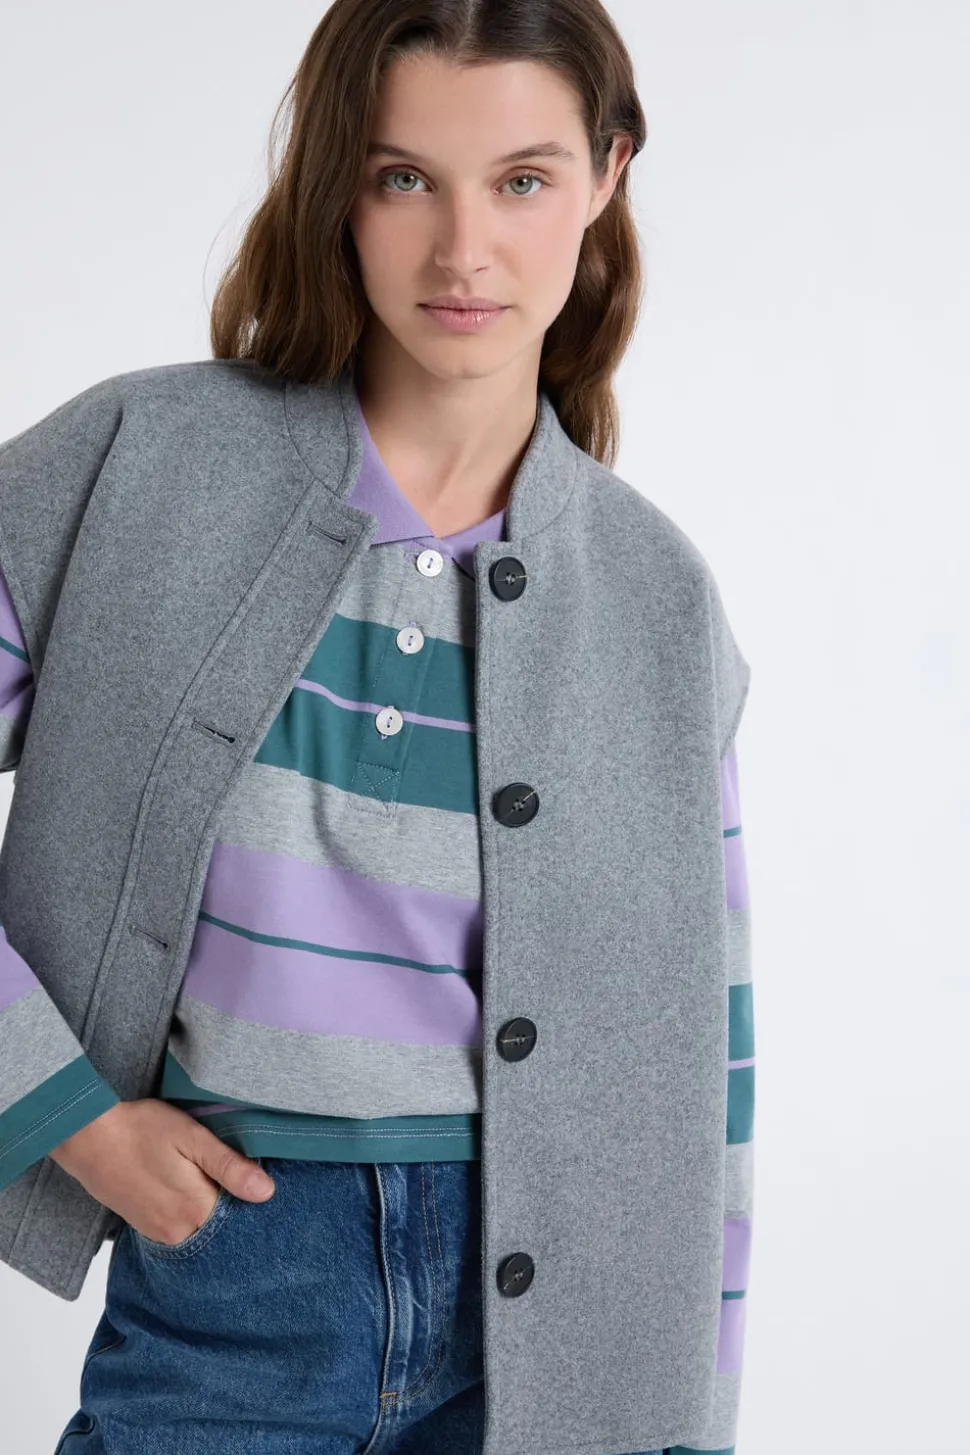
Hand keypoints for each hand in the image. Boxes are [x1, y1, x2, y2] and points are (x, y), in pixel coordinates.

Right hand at [49, 1098, 274, 1245]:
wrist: (88, 1137)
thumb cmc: (141, 1130)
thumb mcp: (192, 1137)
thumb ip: (229, 1166)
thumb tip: (267, 1192)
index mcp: (195, 1209)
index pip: (242, 1220)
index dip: (254, 1202)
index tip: (259, 1184)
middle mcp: (178, 1232)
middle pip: (222, 1228)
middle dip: (235, 1208)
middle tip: (236, 1176)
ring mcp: (160, 1234)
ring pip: (202, 1230)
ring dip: (213, 1211)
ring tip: (214, 1180)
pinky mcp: (146, 1228)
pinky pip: (181, 1230)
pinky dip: (193, 1215)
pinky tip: (192, 1190)